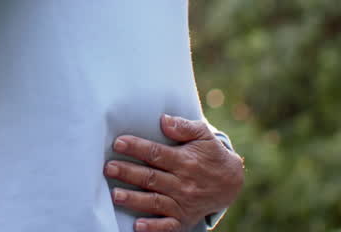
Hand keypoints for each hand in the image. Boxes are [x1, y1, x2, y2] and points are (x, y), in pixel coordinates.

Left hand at [104, 114, 243, 231]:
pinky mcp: (183, 218)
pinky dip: (154, 227)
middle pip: (152, 178)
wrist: (231, 182)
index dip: (137, 148)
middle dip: (129, 173)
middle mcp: (183, 183)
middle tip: (109, 169)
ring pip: (156, 201)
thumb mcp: (203, 135)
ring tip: (116, 195)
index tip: (118, 143)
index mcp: (185, 161)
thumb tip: (163, 120)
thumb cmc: (210, 154)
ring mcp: (183, 202)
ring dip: (135, 200)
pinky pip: (168, 225)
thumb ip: (184, 127)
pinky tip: (138, 226)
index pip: (157, 153)